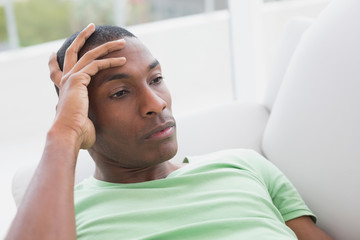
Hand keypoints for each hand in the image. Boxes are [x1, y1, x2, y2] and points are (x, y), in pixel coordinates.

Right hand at [48, 23, 125, 148]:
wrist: (69, 135)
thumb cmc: (78, 133)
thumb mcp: (82, 121)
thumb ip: (85, 117)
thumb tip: (89, 126)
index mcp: (64, 90)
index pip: (57, 71)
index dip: (54, 62)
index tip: (53, 55)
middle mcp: (65, 80)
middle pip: (73, 52)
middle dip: (82, 38)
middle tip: (90, 27)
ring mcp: (70, 78)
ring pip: (90, 54)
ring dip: (107, 47)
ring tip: (121, 42)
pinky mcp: (78, 79)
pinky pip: (97, 65)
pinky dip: (111, 61)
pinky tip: (124, 60)